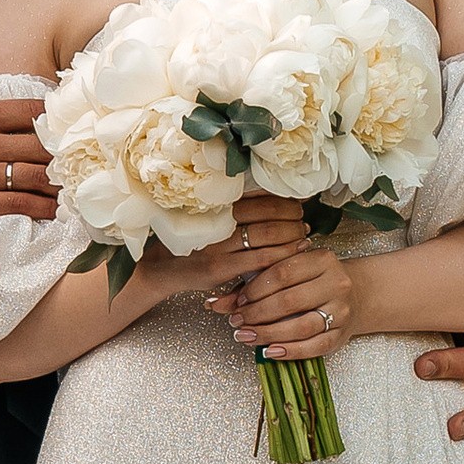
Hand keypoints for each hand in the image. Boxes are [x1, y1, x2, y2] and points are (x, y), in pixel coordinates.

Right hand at [0, 45, 58, 234]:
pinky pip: (18, 206)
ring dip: (59, 180)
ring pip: (35, 176)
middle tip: (80, 153)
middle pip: (41, 144)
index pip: (28, 109)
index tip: (69, 118)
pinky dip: (42, 208)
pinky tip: (56, 209)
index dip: (54, 113)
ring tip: (75, 182)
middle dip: (64, 148)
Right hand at [150, 190, 311, 296]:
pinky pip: (260, 259)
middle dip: (291, 215)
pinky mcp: (220, 267)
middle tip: (302, 219)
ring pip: (267, 235)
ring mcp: (218, 245)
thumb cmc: (189, 242)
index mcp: (216, 204)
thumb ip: (233, 208)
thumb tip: (272, 196)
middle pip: (267, 213)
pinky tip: (295, 252)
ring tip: (302, 235)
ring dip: (291, 234)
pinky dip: (282, 255)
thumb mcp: (207, 218)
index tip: (297, 201)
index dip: (283, 198)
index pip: (258, 195)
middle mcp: (217, 220)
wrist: (161, 268)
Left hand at [210, 222, 355, 362]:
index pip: (282, 272)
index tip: (237, 300)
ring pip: (301, 326)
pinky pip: (314, 346)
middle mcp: (336, 283)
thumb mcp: (290, 272)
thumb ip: (256, 283)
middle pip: (289, 301)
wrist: (358, 294)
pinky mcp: (342, 334)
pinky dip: (290, 351)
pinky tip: (269, 351)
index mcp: (322, 260)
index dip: (255, 289)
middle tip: (236, 321)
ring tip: (246, 336)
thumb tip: (215, 302)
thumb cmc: (314, 281)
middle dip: (257, 314)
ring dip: (268, 334)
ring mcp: (342, 310)